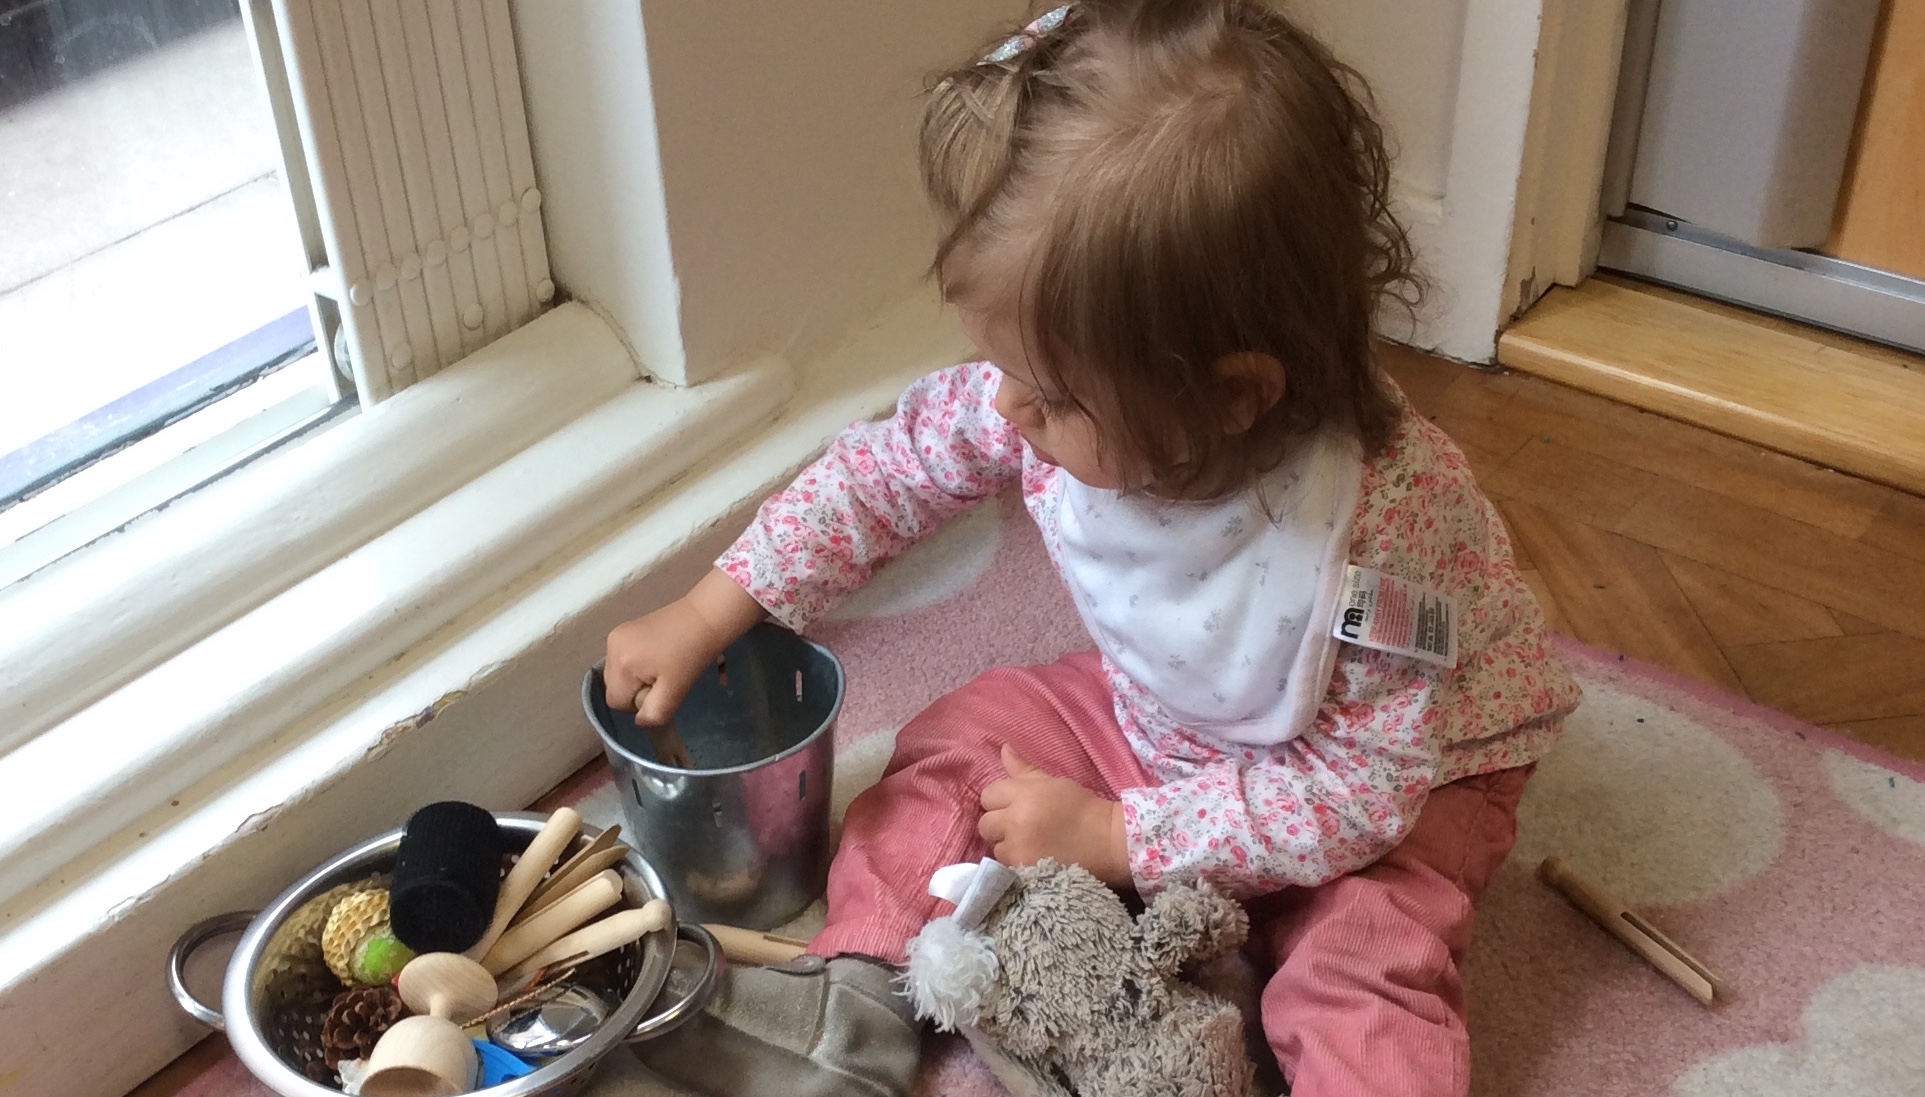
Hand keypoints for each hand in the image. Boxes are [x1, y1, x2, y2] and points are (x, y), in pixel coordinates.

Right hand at [605, 568, 764, 725]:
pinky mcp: (623, 630)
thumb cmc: (692, 655)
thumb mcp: (675, 691)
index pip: (617, 702)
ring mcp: (615, 637)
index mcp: (621, 663)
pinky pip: (622, 661)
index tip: (662, 689)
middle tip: (663, 679)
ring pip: (618, 676)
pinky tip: (656, 657)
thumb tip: (640, 721)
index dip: (639, 703)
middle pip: (614, 689)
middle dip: (636, 691)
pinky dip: (636, 666)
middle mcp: (611, 648)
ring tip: (661, 667)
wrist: (705, 617)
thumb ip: (654, 713)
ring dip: (636, 679)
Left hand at [978, 745, 1129, 885]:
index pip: (988, 795)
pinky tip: (1033, 856)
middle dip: (999, 823)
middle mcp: (1016, 821)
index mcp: (1024, 794)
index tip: (1015, 805)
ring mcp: (1018, 848)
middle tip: (1020, 825)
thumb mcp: (1052, 782)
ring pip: (995, 846)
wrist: (1106, 841)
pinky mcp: (1023, 869)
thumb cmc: (1080, 807)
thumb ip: (1024, 769)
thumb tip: (1004, 748)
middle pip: (986, 823)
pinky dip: (1016, 861)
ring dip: (1007, 845)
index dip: (1000, 800)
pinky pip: (1006, 864)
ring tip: (1029, 843)